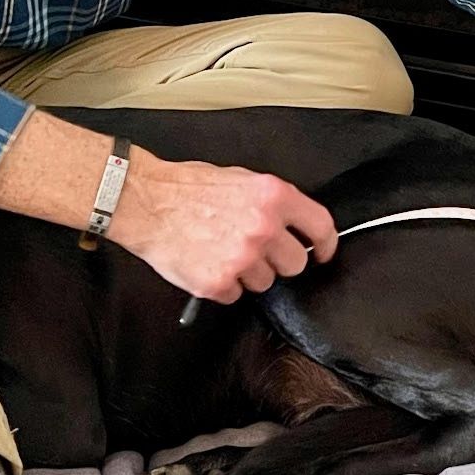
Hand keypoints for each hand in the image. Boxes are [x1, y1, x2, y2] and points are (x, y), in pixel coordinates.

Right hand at [107, 146, 337, 302]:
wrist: (147, 201)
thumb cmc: (188, 187)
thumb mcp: (241, 179)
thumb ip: (271, 202)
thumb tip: (293, 223)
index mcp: (273, 196)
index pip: (320, 226)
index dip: (326, 244)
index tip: (323, 253)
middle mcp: (263, 227)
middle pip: (295, 264)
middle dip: (279, 261)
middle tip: (256, 251)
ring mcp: (242, 257)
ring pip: (265, 283)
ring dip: (248, 274)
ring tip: (222, 251)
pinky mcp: (219, 282)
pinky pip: (235, 295)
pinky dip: (223, 285)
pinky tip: (207, 263)